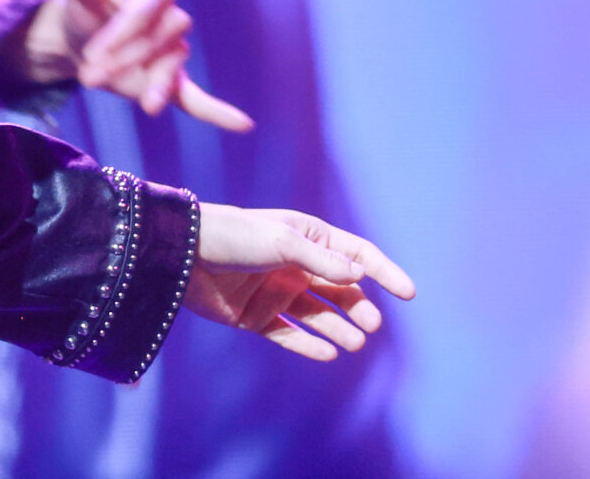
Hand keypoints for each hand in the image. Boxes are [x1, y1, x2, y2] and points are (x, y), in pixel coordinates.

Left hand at [0, 0, 253, 130]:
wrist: (80, 44)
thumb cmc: (85, 12)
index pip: (146, 14)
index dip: (120, 34)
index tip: (91, 51)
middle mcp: (170, 21)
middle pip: (160, 42)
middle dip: (126, 60)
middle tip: (88, 78)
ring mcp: (173, 54)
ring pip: (174, 69)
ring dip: (155, 86)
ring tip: (144, 105)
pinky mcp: (173, 84)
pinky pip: (201, 100)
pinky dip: (220, 113)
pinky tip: (243, 125)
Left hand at [183, 204, 414, 361]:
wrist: (181, 254)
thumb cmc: (232, 236)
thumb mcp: (281, 242)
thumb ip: (320, 260)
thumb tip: (359, 274)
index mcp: (306, 237)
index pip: (355, 255)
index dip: (383, 272)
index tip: (408, 293)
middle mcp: (295, 265)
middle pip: (340, 290)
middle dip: (359, 307)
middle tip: (370, 325)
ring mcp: (276, 292)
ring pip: (318, 316)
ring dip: (338, 329)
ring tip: (355, 343)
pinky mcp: (256, 317)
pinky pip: (290, 335)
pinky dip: (309, 344)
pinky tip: (329, 353)